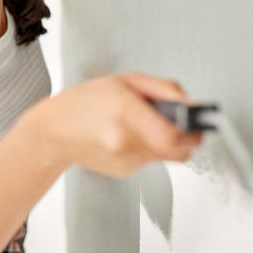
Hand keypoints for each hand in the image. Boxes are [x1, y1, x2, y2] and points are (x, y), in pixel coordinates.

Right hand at [21, 72, 202, 177]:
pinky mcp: (126, 172)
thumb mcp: (128, 80)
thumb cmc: (87, 101)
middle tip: (179, 121)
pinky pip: (153, 160)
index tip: (198, 122)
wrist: (54, 131)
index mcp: (126, 114)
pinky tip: (129, 135)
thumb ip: (166, 89)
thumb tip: (193, 103)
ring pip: (168, 156)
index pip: (174, 135)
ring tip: (142, 123)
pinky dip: (150, 147)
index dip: (193, 130)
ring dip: (166, 140)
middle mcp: (126, 142)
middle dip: (187, 137)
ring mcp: (126, 161)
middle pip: (179, 150)